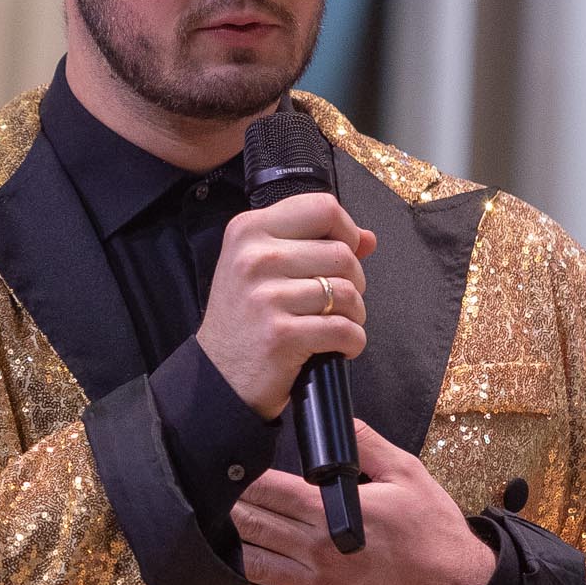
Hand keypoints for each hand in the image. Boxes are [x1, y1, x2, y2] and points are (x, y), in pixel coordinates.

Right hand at [196, 193, 376, 418]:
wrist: (218, 377)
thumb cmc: (246, 321)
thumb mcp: (265, 270)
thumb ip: (314, 244)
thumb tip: (367, 238)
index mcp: (249, 230)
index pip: (322, 207)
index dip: (346, 232)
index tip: (343, 255)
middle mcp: (254, 257)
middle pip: (342, 252)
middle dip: (353, 281)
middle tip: (335, 302)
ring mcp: (266, 295)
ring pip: (348, 291)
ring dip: (354, 315)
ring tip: (333, 325)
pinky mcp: (281, 333)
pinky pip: (344, 329)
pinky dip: (352, 342)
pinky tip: (337, 347)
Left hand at [222, 419, 496, 584]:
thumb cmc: (434, 533)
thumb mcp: (408, 474)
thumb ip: (366, 445)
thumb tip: (338, 421)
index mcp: (331, 512)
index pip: (268, 490)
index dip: (241, 480)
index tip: (222, 470)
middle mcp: (316, 551)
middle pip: (252, 525)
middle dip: (223, 510)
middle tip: (200, 498)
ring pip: (251, 566)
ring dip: (222, 549)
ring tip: (200, 535)